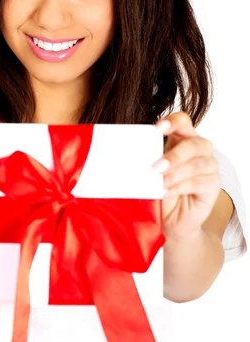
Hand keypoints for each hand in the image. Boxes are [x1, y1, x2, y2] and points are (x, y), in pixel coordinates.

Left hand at [153, 111, 220, 240]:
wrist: (171, 220)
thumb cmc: (160, 191)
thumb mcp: (150, 173)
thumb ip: (146, 161)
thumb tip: (127, 158)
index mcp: (182, 138)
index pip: (182, 121)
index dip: (172, 122)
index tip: (158, 129)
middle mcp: (199, 149)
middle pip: (193, 143)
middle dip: (174, 155)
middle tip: (156, 167)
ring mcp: (209, 167)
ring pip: (197, 164)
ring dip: (176, 173)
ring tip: (160, 183)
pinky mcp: (213, 185)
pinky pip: (200, 182)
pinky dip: (181, 186)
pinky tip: (167, 191)